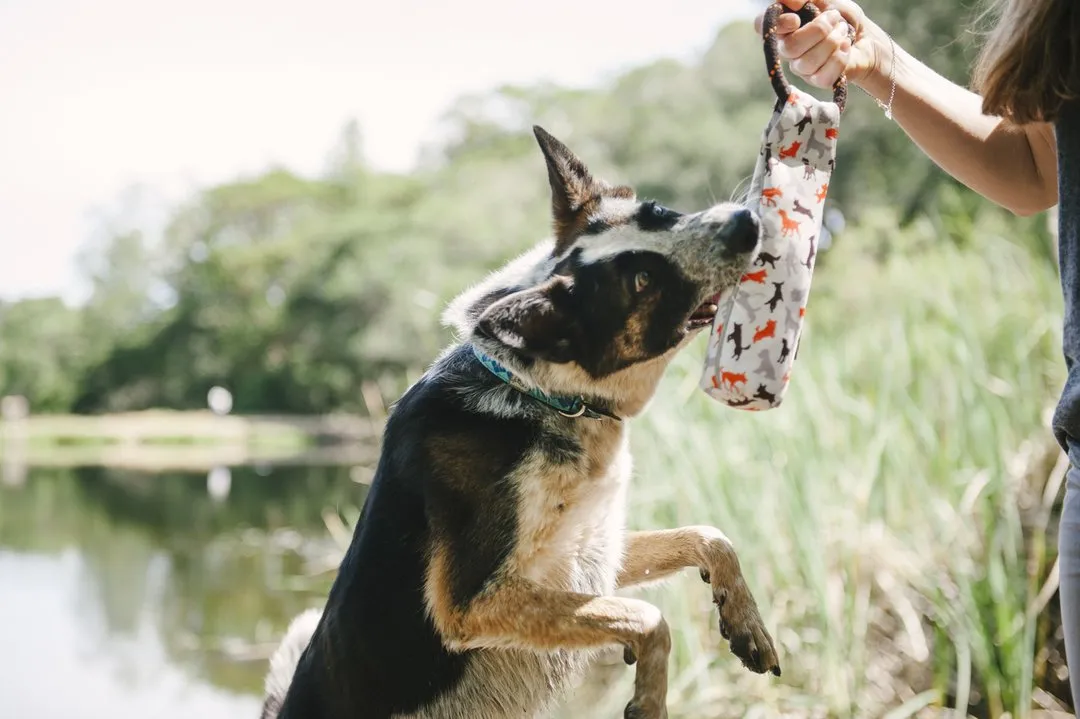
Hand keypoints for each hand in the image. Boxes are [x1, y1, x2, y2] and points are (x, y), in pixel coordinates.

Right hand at [754, 0, 881, 89]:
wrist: (866, 36)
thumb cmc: (842, 17)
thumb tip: (792, 3)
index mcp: (785, 26)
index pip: (762, 25)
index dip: (779, 23)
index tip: (797, 17)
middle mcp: (788, 48)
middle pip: (789, 48)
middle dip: (818, 30)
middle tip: (835, 19)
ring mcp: (801, 67)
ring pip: (807, 62)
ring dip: (832, 42)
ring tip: (843, 32)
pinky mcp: (817, 80)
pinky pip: (823, 76)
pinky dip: (839, 58)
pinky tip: (845, 48)